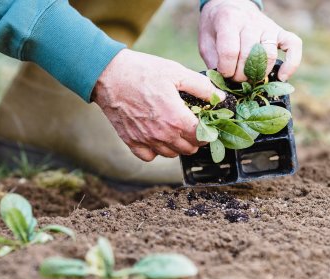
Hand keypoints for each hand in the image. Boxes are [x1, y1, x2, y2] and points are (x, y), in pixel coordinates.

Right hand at [92, 49, 224, 160]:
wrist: (109, 75)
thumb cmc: (143, 71)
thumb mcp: (177, 72)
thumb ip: (202, 87)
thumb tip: (220, 97)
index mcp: (176, 119)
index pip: (202, 137)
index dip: (209, 131)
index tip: (208, 123)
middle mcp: (162, 135)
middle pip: (189, 149)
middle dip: (195, 139)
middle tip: (193, 124)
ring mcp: (146, 140)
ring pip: (171, 154)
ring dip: (177, 145)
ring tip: (175, 129)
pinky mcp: (131, 141)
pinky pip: (149, 156)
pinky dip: (155, 151)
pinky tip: (157, 136)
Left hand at [199, 0, 302, 81]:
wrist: (230, 4)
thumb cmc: (216, 27)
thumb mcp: (206, 41)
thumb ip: (213, 61)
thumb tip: (224, 83)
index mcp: (229, 20)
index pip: (230, 51)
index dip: (226, 70)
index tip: (223, 74)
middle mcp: (250, 22)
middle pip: (251, 56)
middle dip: (241, 76)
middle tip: (235, 79)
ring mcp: (268, 26)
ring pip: (269, 55)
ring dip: (259, 74)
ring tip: (249, 79)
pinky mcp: (280, 31)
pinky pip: (294, 45)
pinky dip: (291, 63)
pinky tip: (282, 77)